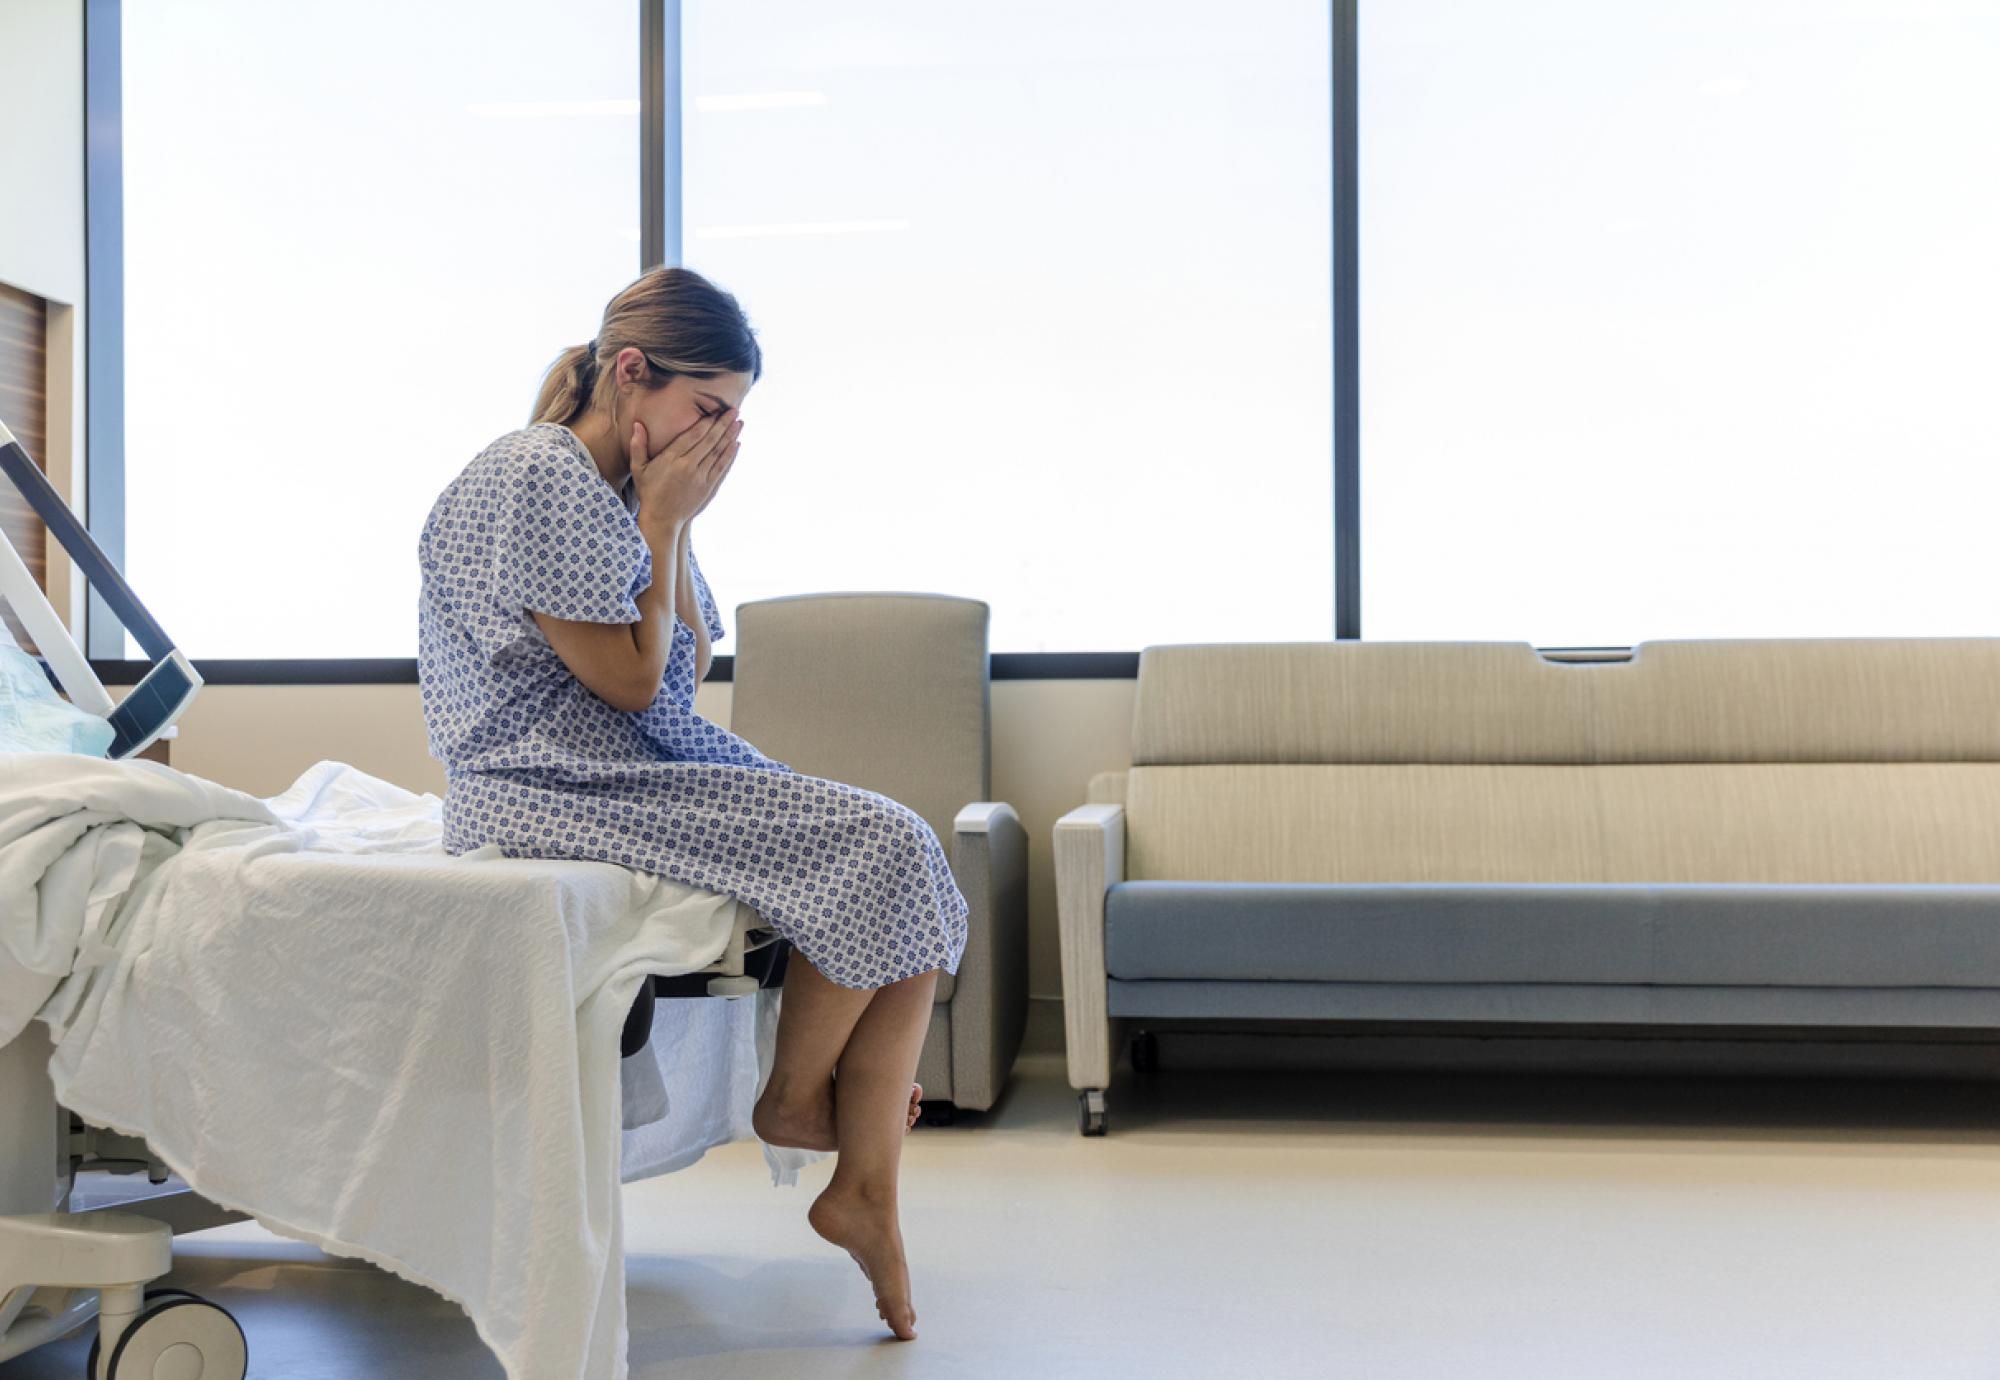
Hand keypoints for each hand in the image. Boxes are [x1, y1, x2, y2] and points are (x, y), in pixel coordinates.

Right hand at [629, 410, 741, 531]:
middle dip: (723, 424)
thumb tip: (637, 424)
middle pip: (710, 441)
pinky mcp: (708, 488)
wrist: (661, 520)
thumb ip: (638, 446)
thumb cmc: (649, 492)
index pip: (693, 435)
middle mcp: (688, 467)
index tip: (716, 410)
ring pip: (719, 453)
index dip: (707, 422)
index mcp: (671, 459)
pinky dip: (730, 456)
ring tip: (739, 423)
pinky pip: (722, 468)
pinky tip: (736, 444)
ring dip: (730, 437)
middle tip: (734, 410)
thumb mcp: (638, 469)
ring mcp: (700, 478)